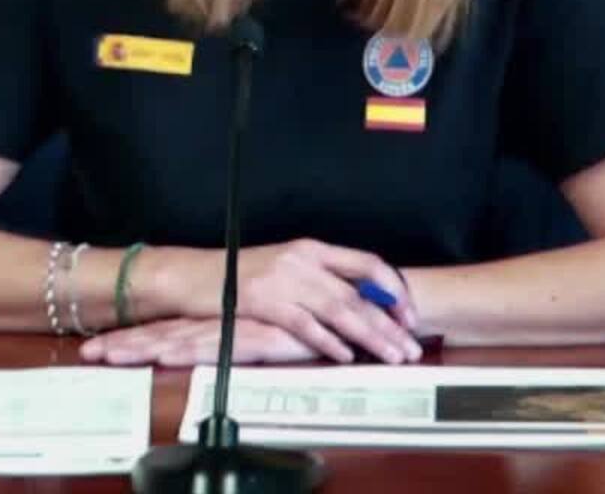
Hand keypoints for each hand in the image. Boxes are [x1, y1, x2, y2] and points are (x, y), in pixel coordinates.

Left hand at [79, 316, 320, 366]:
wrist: (339, 305)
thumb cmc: (302, 317)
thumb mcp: (263, 331)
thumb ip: (239, 338)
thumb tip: (211, 345)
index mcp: (216, 320)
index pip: (167, 331)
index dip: (133, 338)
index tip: (99, 347)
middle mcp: (217, 322)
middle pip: (162, 334)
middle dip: (124, 345)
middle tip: (88, 354)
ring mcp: (231, 328)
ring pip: (176, 339)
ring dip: (139, 348)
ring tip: (104, 355)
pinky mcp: (250, 338)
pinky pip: (210, 346)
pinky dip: (182, 352)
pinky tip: (160, 356)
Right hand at [142, 239, 420, 363]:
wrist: (194, 275)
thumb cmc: (241, 275)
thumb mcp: (286, 266)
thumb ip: (320, 279)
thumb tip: (360, 303)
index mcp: (313, 248)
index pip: (366, 264)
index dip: (393, 289)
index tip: (410, 314)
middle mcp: (303, 260)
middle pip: (358, 294)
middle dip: (389, 322)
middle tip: (410, 346)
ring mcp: (284, 281)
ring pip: (339, 310)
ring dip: (369, 336)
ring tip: (391, 355)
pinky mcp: (265, 302)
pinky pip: (305, 325)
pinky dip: (328, 342)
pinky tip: (346, 355)